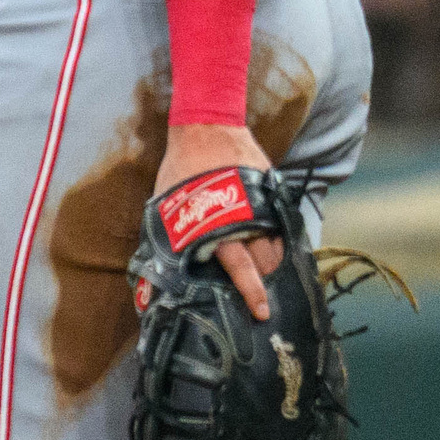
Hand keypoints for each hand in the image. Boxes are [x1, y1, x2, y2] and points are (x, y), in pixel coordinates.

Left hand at [153, 120, 277, 318]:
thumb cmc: (180, 169)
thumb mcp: (167, 206)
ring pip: (277, 248)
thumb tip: (158, 271)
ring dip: (270, 262)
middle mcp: (245, 218)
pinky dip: (277, 241)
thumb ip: (173, 237)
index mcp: (216, 226)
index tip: (262, 312)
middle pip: (265, 263)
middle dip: (262, 281)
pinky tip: (268, 246)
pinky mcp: (273, 194)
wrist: (207, 127)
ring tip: (262, 271)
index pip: (241, 268)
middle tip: (257, 296)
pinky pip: (281, 227)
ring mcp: (263, 205)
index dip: (251, 292)